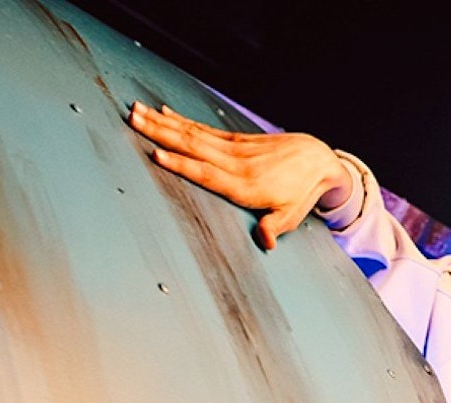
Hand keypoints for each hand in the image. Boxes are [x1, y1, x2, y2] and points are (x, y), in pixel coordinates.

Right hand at [127, 101, 353, 248]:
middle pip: (192, 146)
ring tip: (137, 111)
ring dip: (163, 122)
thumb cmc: (302, 192)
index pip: (206, 174)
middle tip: (133, 120)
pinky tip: (163, 113)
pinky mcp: (237, 139)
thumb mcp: (291, 215)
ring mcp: (235, 148)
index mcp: (244, 185)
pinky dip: (182, 120)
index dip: (181, 164)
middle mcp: (236, 163)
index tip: (157, 154)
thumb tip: (265, 243)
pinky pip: (204, 129)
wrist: (318, 159)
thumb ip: (274, 227)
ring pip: (194, 133)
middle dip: (160, 133)